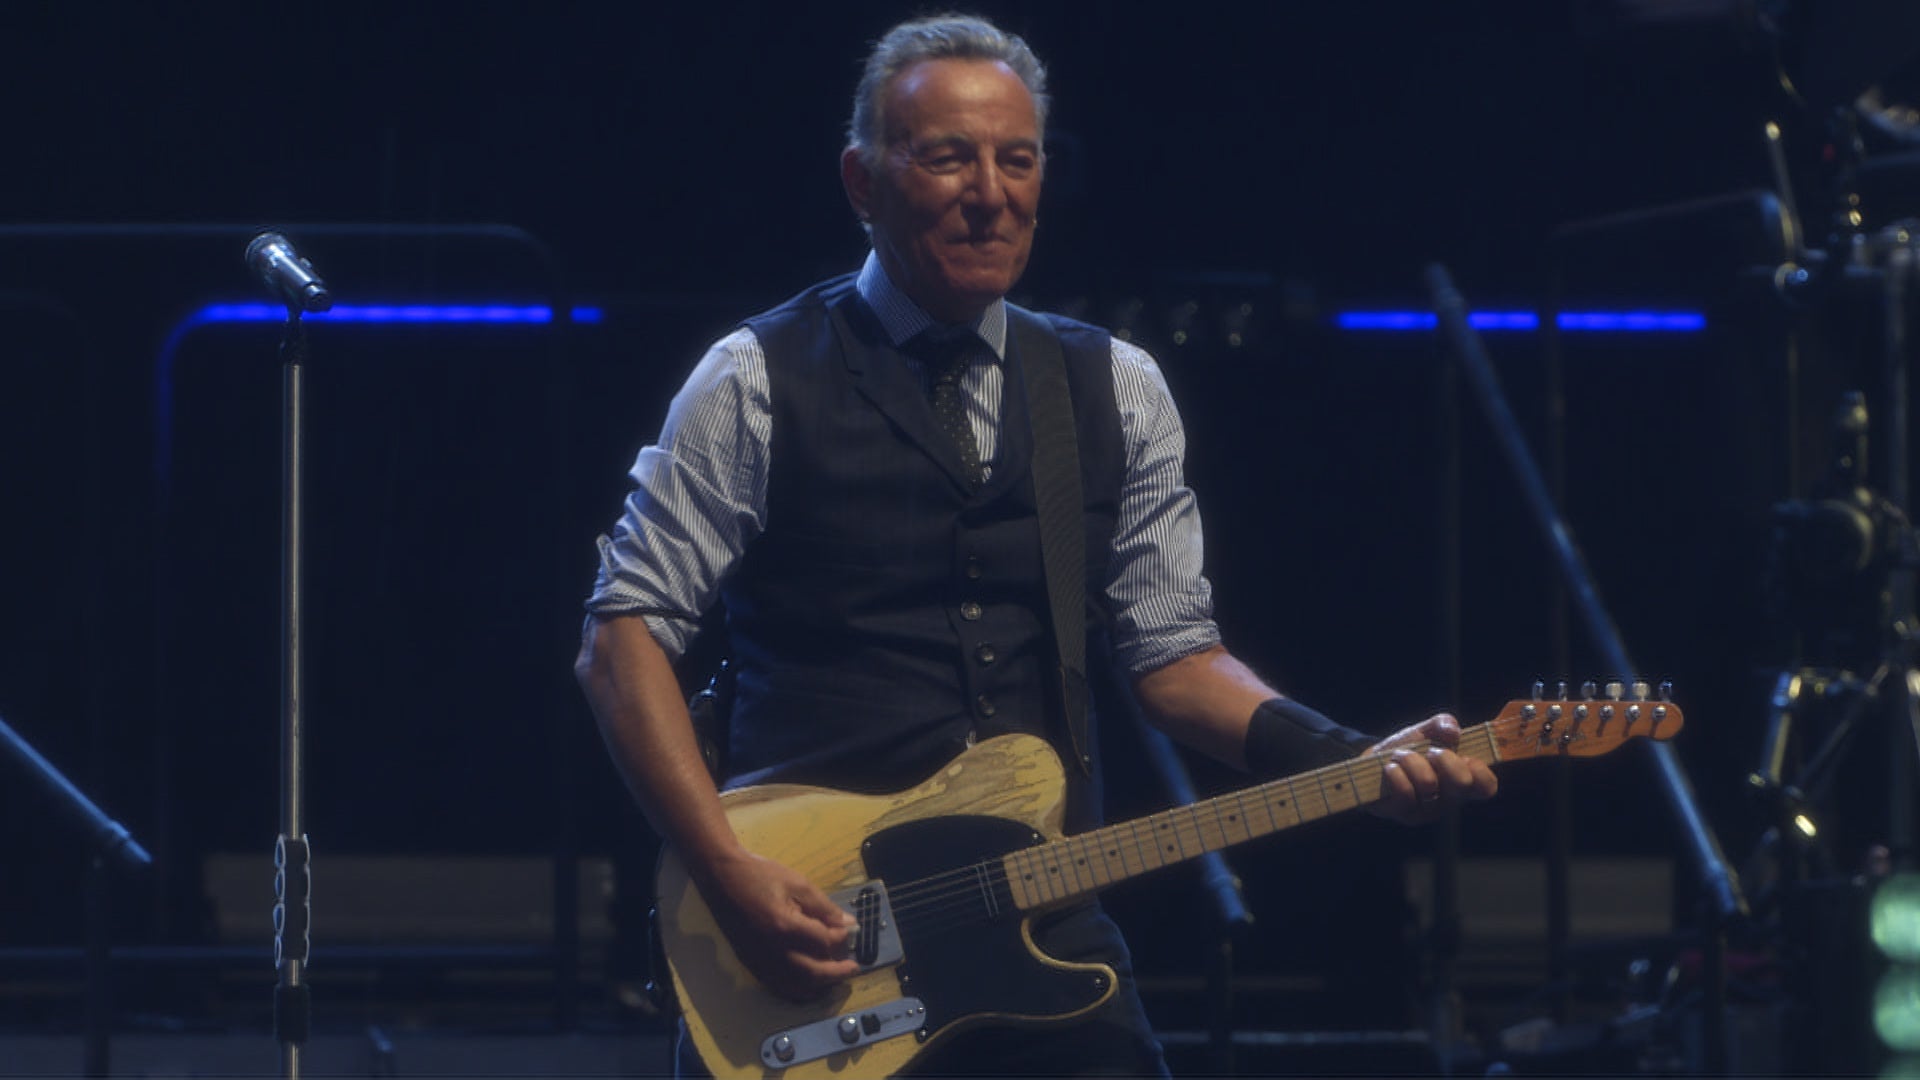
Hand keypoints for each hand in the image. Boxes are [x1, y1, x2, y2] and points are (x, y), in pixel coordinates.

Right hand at [701, 851, 859, 1001]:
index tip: (848, 931)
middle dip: (837, 972)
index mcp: (786, 927)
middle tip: (853, 968)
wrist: (723, 878)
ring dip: (820, 986)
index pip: (824, 942)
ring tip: (835, 978)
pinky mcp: (752, 964)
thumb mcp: (798, 884)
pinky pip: (778, 987)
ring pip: (796, 986)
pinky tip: (809, 984)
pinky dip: (798, 990)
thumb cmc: (761, 876)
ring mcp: (761, 961)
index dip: (840, 937)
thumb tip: (848, 924)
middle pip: (813, 973)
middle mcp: (774, 951)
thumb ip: (824, 908)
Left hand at [1366, 713, 1497, 823]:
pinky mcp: (1404, 814)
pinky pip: (1405, 791)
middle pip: (1462, 784)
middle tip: (1431, 753)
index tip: (1465, 757)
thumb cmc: (1408, 748)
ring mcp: (1427, 810)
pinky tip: (1390, 768)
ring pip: (1429, 783)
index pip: (1487, 786)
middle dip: (1445, 758)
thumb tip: (1453, 732)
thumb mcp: (1426, 730)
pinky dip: (1395, 771)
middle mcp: (1448, 799)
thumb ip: (1443, 723)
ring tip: (1402, 757)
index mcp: (1461, 780)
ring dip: (1411, 760)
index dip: (1480, 770)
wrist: (1373, 761)